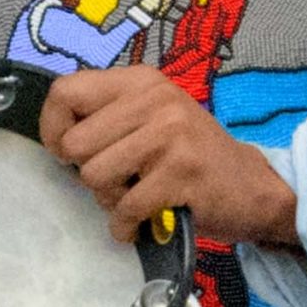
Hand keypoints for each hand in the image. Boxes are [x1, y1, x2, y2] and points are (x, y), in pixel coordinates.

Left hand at [40, 66, 297, 246]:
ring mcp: (172, 133)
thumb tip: (55, 139)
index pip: (65, 92)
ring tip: (136, 197)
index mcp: (142, 81)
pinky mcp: (183, 172)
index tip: (68, 154)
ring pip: (95, 176)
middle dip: (88, 173)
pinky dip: (126, 225)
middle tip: (118, 180)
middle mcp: (156, 99)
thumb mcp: (152, 119)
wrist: (252, 187)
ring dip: (109, 200)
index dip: (53, 129)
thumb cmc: (191, 156)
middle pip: (75, 144)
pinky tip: (143, 223)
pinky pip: (125, 206)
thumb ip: (108, 117)